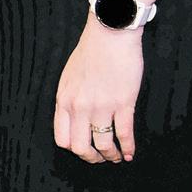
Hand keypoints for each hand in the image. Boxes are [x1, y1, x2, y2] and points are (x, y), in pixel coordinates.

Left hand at [54, 24, 142, 163]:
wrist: (109, 33)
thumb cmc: (90, 52)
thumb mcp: (69, 77)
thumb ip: (69, 99)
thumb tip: (74, 120)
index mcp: (64, 100)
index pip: (62, 139)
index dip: (74, 149)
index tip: (84, 150)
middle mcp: (79, 106)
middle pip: (81, 147)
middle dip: (92, 158)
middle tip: (101, 158)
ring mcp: (101, 106)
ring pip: (103, 144)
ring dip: (111, 155)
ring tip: (116, 156)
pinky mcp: (123, 102)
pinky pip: (124, 134)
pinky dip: (128, 148)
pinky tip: (130, 153)